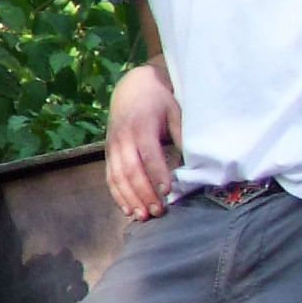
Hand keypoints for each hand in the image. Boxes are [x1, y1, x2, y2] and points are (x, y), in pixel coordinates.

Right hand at [105, 60, 181, 219]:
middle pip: (130, 170)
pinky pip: (110, 177)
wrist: (133, 86)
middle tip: (158, 211)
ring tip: (142, 216)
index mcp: (141, 126)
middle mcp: (123, 138)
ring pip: (117, 177)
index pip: (148, 154)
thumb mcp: (175, 111)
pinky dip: (117, 195)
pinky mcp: (108, 153)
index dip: (157, 173)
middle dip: (143, 192)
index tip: (168, 191)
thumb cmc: (159, 100)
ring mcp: (112, 146)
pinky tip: (127, 209)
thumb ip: (181, 135)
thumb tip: (192, 161)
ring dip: (129, 198)